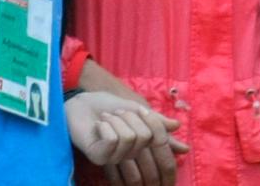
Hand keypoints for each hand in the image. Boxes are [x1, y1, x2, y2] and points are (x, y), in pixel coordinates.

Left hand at [67, 90, 185, 176]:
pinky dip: (106, 125)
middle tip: (117, 114)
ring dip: (117, 120)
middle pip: (147, 136)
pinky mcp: (100, 157)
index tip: (148, 117)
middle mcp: (130, 155)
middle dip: (132, 117)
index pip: (161, 150)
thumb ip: (157, 121)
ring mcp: (115, 158)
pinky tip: (98, 125)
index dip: (159, 132)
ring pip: (131, 137)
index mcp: (141, 146)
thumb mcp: (137, 110)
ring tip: (106, 119)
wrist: (82, 101)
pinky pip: (114, 139)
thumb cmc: (107, 106)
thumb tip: (178, 126)